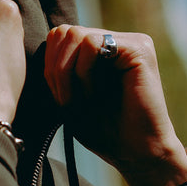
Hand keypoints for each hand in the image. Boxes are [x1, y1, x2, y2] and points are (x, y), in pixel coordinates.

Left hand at [44, 25, 186, 185]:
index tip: (60, 98)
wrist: (135, 153)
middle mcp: (116, 40)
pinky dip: (84, 70)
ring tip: (83, 98)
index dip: (50, 65)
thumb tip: (48, 38)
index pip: (59, 36)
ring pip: (75, 35)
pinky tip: (94, 93)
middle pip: (64, 32)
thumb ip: (58, 68)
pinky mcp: (139, 48)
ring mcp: (129, 41)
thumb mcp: (68, 96)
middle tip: (68, 100)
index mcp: (100, 49)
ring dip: (68, 72)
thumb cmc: (103, 130)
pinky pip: (93, 43)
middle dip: (56, 69)